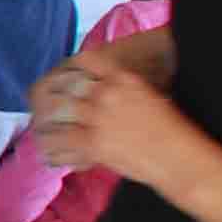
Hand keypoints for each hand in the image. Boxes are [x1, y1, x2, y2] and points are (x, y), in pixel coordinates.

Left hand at [34, 49, 197, 189]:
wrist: (182, 159)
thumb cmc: (172, 132)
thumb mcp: (150, 98)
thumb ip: (122, 91)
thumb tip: (101, 93)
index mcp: (123, 78)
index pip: (84, 61)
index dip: (68, 69)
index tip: (59, 79)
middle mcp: (107, 92)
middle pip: (63, 85)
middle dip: (49, 95)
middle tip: (40, 105)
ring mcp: (98, 116)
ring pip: (55, 112)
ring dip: (45, 123)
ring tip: (41, 131)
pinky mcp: (93, 142)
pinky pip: (59, 142)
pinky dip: (51, 149)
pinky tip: (48, 155)